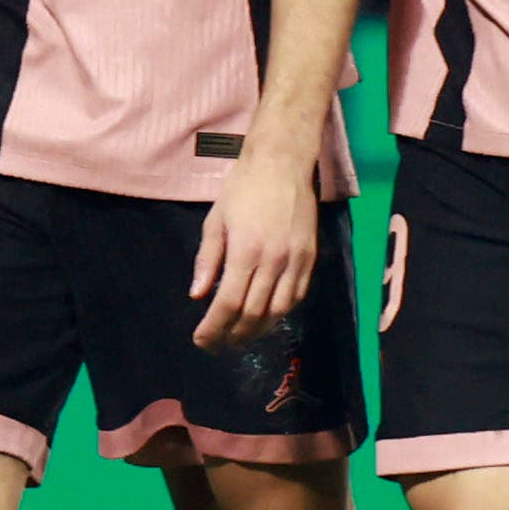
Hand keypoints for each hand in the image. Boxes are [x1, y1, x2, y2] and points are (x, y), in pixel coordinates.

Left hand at [191, 151, 318, 347]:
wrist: (282, 164)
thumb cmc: (242, 189)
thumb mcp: (215, 221)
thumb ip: (207, 260)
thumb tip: (198, 295)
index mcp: (245, 251)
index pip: (228, 304)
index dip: (213, 328)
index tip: (201, 340)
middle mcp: (273, 261)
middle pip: (254, 314)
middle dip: (233, 336)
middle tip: (217, 344)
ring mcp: (296, 261)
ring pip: (278, 311)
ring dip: (258, 330)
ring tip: (240, 337)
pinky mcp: (310, 258)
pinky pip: (297, 296)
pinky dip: (281, 313)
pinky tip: (266, 317)